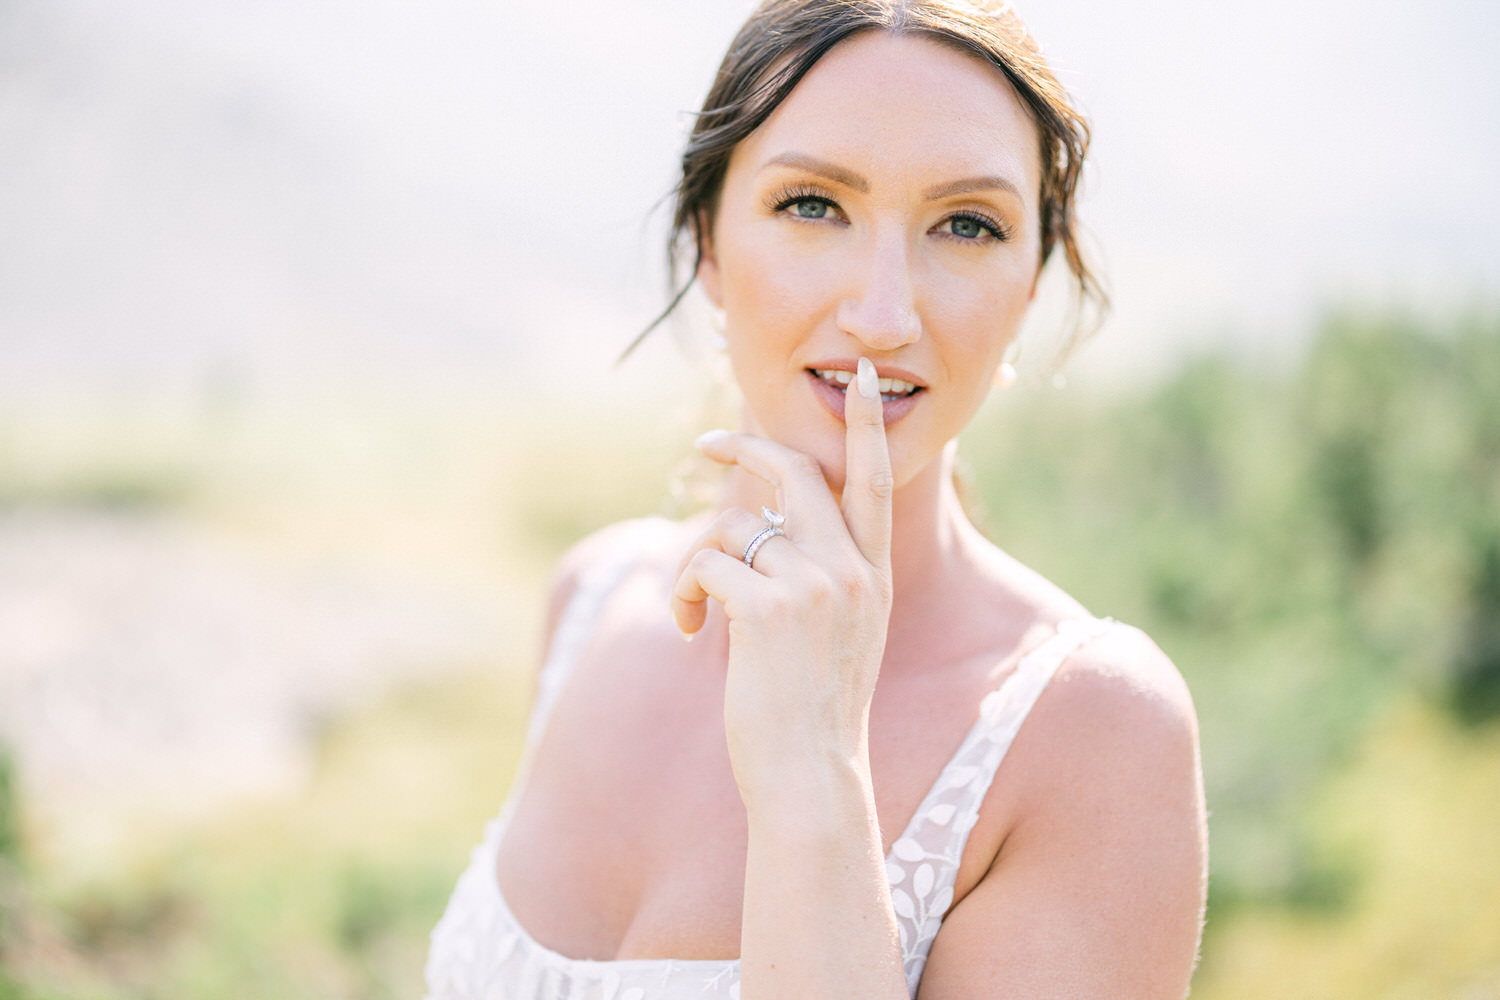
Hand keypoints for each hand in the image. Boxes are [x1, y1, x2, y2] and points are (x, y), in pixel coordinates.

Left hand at [671, 357, 894, 807]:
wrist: (811, 775)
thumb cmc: (812, 711)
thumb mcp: (840, 635)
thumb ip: (823, 576)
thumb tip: (761, 527)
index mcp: (871, 574)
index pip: (875, 481)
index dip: (867, 426)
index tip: (864, 377)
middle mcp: (851, 570)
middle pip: (795, 472)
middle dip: (746, 448)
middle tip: (707, 444)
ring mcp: (813, 585)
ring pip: (732, 525)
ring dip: (697, 563)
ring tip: (695, 611)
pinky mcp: (767, 607)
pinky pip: (704, 563)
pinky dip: (685, 592)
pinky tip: (693, 631)